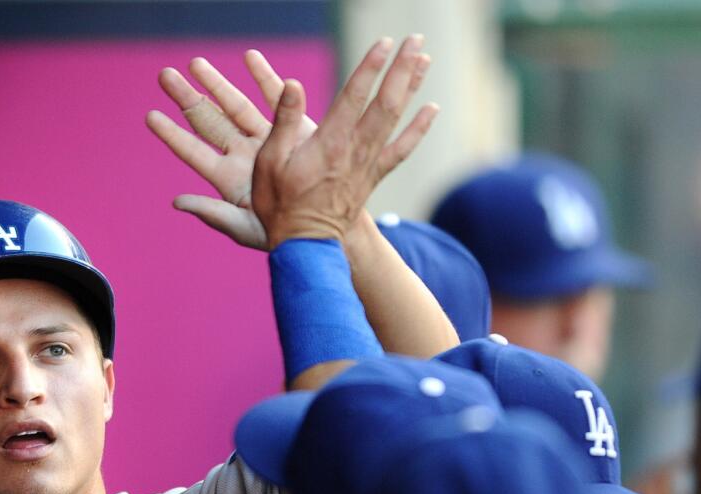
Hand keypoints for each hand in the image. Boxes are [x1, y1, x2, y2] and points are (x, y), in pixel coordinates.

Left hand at [146, 50, 315, 249]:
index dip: (172, 134)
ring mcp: (264, 138)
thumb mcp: (243, 227)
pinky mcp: (291, 128)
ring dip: (216, 84)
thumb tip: (177, 202)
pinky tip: (249, 58)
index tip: (151, 116)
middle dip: (186, 98)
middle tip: (165, 75)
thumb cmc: (282, 233)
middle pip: (208, 121)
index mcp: (226, 177)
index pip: (192, 151)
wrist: (324, 224)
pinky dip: (262, 78)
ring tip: (195, 63)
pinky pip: (274, 99)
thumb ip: (213, 213)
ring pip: (235, 105)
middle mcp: (241, 154)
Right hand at [253, 35, 437, 247]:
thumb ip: (284, 122)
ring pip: (396, 119)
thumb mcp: (269, 163)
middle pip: (385, 102)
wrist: (305, 246)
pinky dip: (418, 128)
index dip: (371, 67)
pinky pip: (402, 149)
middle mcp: (355, 151)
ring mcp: (367, 164)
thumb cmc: (280, 206)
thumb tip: (294, 84)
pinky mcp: (373, 177)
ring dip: (411, 86)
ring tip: (424, 59)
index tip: (384, 43)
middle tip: (414, 40)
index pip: (355, 96)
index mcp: (329, 144)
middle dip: (400, 69)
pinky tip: (431, 109)